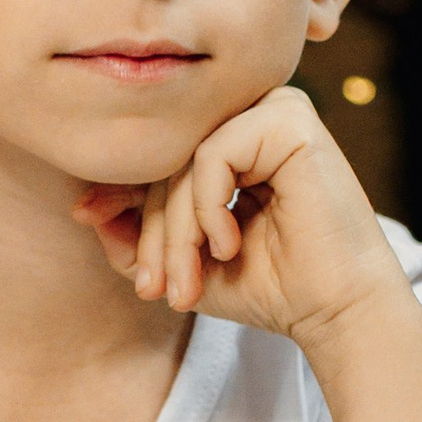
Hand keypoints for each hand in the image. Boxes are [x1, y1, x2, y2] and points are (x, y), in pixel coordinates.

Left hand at [72, 84, 408, 353]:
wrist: (336, 312)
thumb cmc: (271, 287)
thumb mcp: (186, 262)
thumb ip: (136, 235)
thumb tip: (85, 209)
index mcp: (235, 137)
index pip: (160, 151)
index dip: (118, 185)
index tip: (85, 217)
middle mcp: (253, 114)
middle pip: (169, 157)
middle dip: (154, 230)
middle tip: (154, 288)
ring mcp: (274, 109)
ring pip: (185, 158)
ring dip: (176, 229)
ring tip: (187, 284)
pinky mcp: (290, 119)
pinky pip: (213, 154)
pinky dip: (207, 207)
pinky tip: (228, 245)